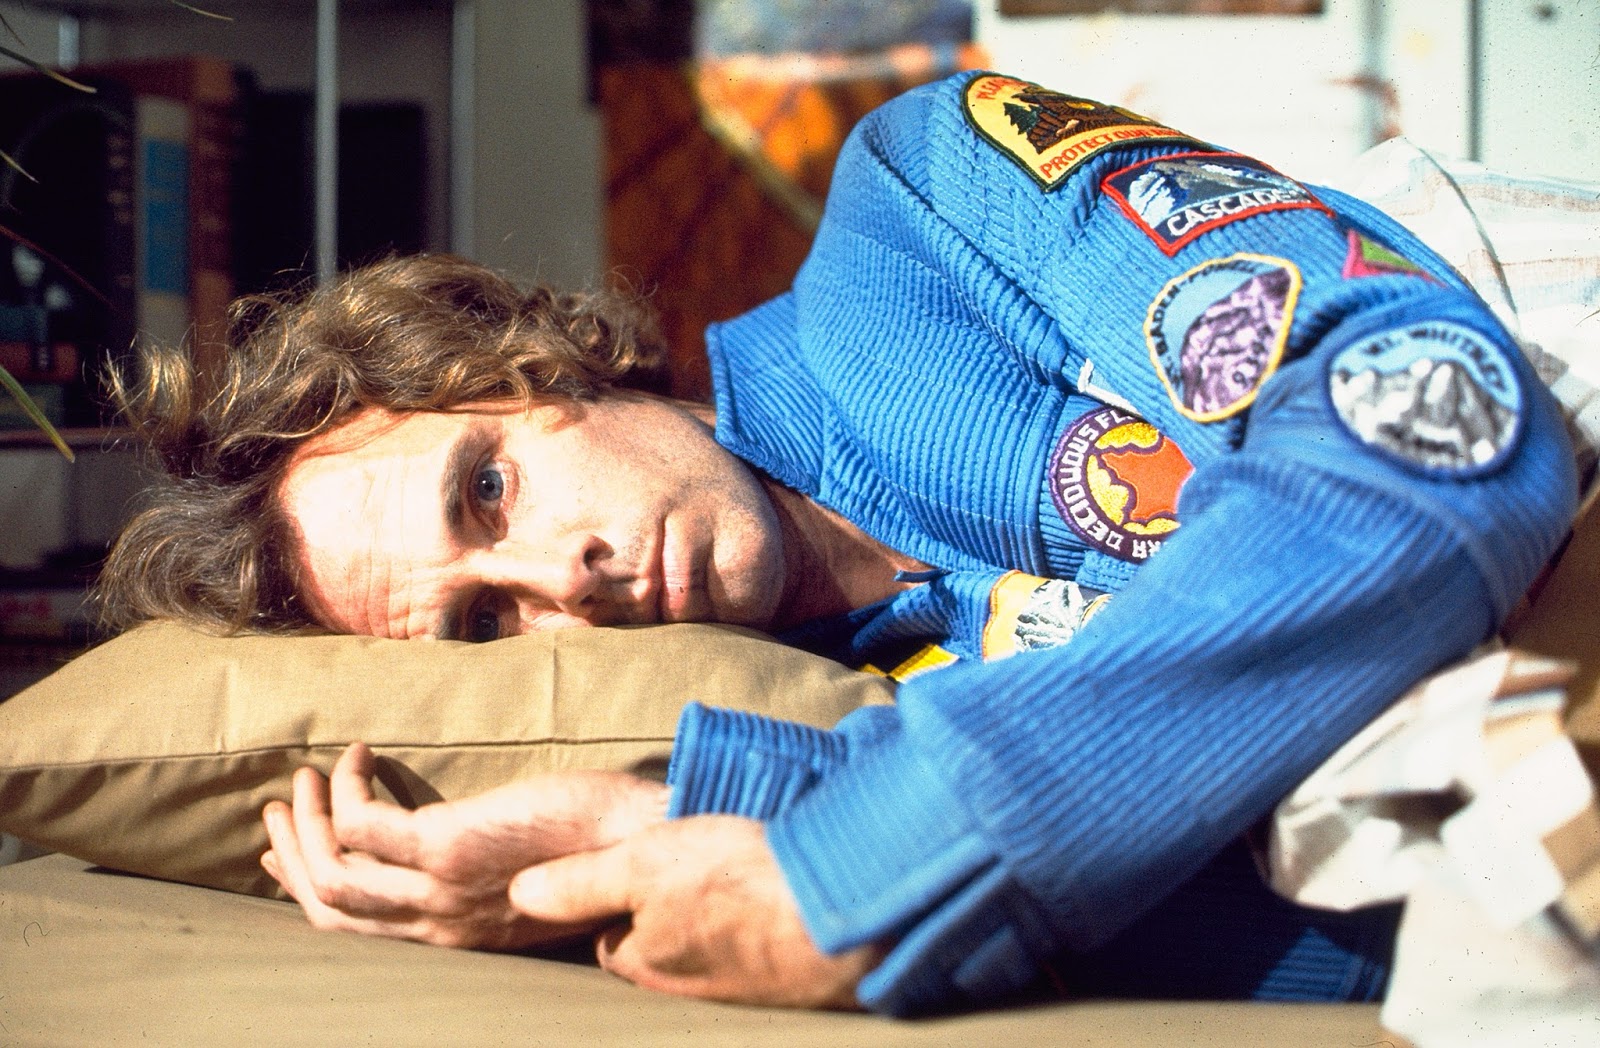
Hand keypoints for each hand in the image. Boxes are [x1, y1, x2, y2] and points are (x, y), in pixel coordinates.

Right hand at [261, 742, 667, 949]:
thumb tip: (460, 851)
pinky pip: (362, 823)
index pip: (361, 932)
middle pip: (331, 909)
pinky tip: (360, 756)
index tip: (289, 855)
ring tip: (304, 780)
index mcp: (459, 934)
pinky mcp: (449, 847)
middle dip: (293, 859)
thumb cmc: (609, 847)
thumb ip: (489, 877)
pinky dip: (348, 789)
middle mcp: (442, 924)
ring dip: (306, 823)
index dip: (314, 892)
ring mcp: (442, 889)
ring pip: (334, 870)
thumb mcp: (536, 878)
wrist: (649, 839)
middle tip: (275, 812)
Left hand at [508, 815, 880, 1009]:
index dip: (614, 889)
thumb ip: (580, 881)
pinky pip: (754, 946)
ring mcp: (734, 989)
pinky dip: (759, 922)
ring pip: (707, 945)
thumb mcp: (644, 864)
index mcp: (642, 958)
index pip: (606, 928)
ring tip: (737, 874)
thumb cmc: (739, 885)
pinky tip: (775, 895)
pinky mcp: (783, 980)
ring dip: (717, 913)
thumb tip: (520, 893)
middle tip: (694, 861)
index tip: (637, 860)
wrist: (843, 920)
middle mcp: (682, 986)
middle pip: (657, 939)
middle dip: (668, 906)